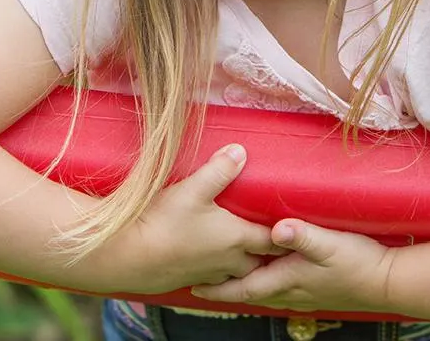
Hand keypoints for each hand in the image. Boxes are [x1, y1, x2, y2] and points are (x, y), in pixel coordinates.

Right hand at [110, 144, 285, 294]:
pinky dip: (223, 270)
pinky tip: (215, 258)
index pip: (274, 239)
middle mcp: (229, 260)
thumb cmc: (164, 223)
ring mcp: (210, 273)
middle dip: (271, 253)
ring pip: (240, 273)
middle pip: (261, 261)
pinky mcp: (192, 278)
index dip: (287, 233)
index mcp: (237, 238)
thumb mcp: (194, 189)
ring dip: (248, 263)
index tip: (300, 227)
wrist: (129, 257)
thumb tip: (241, 150)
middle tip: (280, 240)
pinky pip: (218, 277)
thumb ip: (219, 169)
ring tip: (251, 250)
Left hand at [191, 219, 395, 312]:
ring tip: (225, 274)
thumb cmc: (359, 261)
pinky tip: (266, 270)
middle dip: (224, 288)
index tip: (194, 284)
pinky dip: (264, 281)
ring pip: (264, 291)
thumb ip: (302, 235)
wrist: (388, 281)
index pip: (244, 287)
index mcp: (288, 279)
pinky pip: (279, 286)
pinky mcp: (315, 286)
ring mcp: (304, 291)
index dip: (218, 287)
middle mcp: (292, 289)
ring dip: (243, 284)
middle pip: (249, 292)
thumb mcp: (330, 243)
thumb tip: (276, 227)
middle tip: (200, 280)